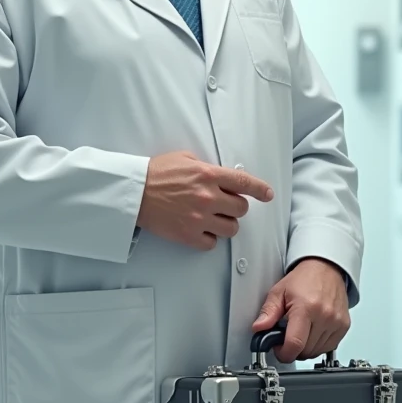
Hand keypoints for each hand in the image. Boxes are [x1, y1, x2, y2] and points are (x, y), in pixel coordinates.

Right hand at [136, 150, 273, 250]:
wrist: (134, 192)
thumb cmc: (156, 173)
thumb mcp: (185, 159)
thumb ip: (207, 167)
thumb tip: (223, 177)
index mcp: (208, 175)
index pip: (244, 183)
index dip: (260, 189)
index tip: (267, 194)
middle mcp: (207, 197)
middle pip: (241, 209)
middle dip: (236, 207)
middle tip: (225, 205)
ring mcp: (199, 218)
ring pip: (231, 229)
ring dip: (225, 224)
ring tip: (211, 218)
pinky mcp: (188, 235)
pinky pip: (212, 243)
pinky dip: (209, 238)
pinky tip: (200, 229)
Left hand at [251, 258, 349, 363]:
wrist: (326, 268)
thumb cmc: (304, 278)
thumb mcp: (279, 291)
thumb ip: (268, 312)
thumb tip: (259, 328)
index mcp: (306, 307)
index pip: (295, 343)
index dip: (283, 353)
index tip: (278, 350)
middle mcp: (324, 316)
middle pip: (305, 351)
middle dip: (292, 348)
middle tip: (286, 335)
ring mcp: (336, 322)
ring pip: (316, 352)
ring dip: (305, 348)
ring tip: (299, 331)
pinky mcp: (344, 326)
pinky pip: (328, 347)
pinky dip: (318, 345)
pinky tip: (312, 332)